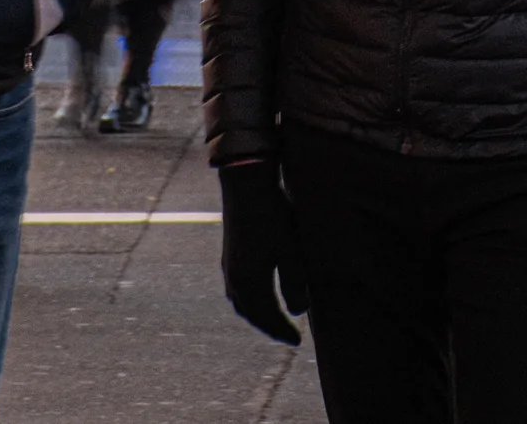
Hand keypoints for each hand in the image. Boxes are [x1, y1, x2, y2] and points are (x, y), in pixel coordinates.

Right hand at [218, 162, 309, 344]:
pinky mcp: (228, 253)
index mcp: (249, 283)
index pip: (268, 318)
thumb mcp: (291, 251)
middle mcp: (234, 279)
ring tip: (271, 318)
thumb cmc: (273, 216)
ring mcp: (227, 266)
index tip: (297, 342)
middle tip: (285, 335)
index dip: (283, 331)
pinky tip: (255, 291)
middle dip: (268, 326)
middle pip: (251, 314)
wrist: (245, 184)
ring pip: (241, 302)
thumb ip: (295, 284)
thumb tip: (298, 311)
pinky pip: (236, 288)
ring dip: (256, 314)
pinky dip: (248, 299)